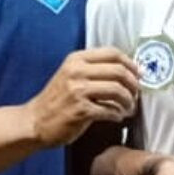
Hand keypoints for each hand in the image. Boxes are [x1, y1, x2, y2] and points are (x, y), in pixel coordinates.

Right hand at [25, 48, 139, 146]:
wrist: (35, 121)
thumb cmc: (57, 100)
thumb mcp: (70, 75)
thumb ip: (93, 70)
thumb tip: (127, 71)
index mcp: (76, 59)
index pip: (113, 53)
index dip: (130, 64)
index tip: (138, 75)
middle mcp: (77, 71)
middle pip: (119, 71)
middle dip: (133, 85)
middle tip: (135, 95)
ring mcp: (78, 91)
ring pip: (117, 90)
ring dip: (128, 101)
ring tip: (128, 108)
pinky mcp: (80, 110)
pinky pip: (110, 110)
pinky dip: (118, 114)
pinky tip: (117, 117)